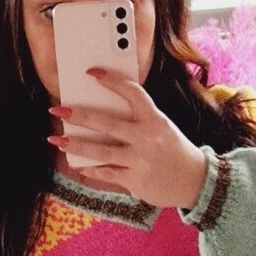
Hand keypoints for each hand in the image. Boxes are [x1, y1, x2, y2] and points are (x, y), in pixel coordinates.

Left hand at [48, 70, 208, 209]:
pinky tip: (79, 165)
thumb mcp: (162, 128)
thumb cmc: (174, 151)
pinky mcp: (136, 180)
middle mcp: (147, 139)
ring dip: (76, 145)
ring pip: (101, 151)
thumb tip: (103, 116)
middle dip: (79, 116)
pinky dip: (92, 169)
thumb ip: (138, 120)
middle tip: (58, 110)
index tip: (92, 73)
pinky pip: (107, 173)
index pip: (133, 93)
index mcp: (156, 120)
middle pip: (107, 123)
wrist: (197, 182)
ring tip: (58, 140)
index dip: (112, 81)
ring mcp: (141, 161)